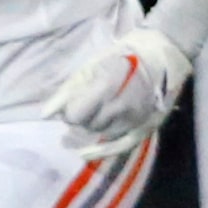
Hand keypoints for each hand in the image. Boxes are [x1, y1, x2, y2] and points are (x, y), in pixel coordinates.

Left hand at [43, 24, 190, 157]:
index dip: (69, 110)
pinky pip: (122, 146)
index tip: (71, 103)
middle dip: (82, 116)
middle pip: (88, 125)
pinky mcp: (146, 125)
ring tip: (99, 109)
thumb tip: (45, 114)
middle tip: (85, 103)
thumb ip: (67, 91)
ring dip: (95, 124)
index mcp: (108, 89)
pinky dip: (103, 151)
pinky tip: (84, 154)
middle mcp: (123, 108)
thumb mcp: (91, 67)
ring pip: (103, 133)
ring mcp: (136, 119)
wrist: (162, 53)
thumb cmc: (122, 55)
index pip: (76, 115)